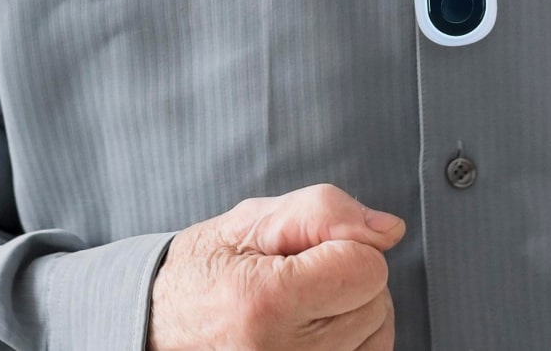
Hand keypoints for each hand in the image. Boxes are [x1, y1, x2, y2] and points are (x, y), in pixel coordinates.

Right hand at [147, 182, 404, 350]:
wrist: (160, 332)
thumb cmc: (205, 272)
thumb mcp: (250, 222)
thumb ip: (322, 212)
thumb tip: (390, 230)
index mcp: (265, 305)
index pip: (365, 268)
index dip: (342, 243)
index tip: (301, 250)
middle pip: (376, 301)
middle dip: (345, 276)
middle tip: (292, 278)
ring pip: (379, 334)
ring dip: (351, 311)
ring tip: (300, 305)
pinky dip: (351, 341)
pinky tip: (312, 331)